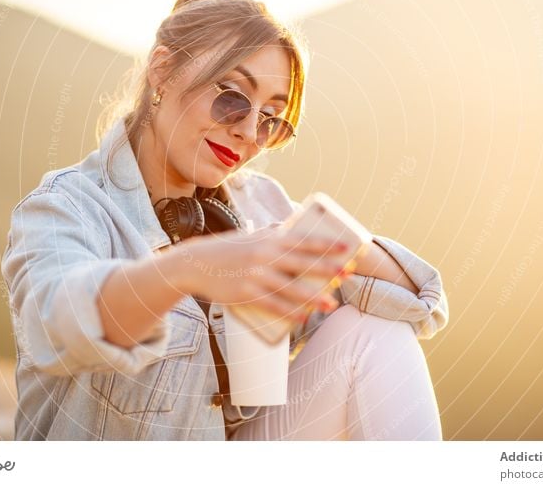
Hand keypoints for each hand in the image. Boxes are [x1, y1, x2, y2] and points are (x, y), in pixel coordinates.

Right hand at [174, 225, 350, 321]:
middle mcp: (264, 256)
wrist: (194, 264)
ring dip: (314, 297)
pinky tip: (304, 318)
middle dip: (328, 269)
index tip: (347, 247)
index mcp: (267, 240)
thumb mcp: (249, 235)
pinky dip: (289, 313)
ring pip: (291, 288)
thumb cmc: (226, 249)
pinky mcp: (246, 294)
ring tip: (331, 303)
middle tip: (348, 274)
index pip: (303, 240)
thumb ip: (270, 232)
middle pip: (303, 264)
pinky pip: (273, 305)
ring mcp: (256, 276)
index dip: (327, 244)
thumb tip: (289, 224)